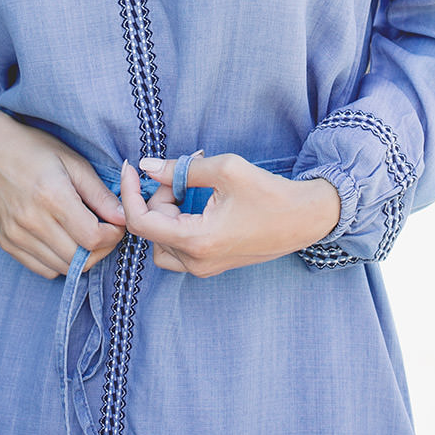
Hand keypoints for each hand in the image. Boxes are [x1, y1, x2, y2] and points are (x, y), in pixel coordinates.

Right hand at [0, 109, 125, 279]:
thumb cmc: (33, 149)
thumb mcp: (73, 162)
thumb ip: (99, 193)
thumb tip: (123, 217)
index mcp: (52, 197)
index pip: (93, 238)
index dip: (113, 235)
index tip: (116, 223)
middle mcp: (32, 221)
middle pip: (81, 259)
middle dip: (102, 249)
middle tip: (106, 231)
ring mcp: (16, 236)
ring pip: (63, 269)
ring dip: (82, 258)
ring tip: (86, 234)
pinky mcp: (7, 243)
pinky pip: (43, 269)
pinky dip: (60, 262)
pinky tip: (64, 240)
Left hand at [119, 152, 340, 276]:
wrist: (305, 219)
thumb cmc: (269, 193)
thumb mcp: (225, 169)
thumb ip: (181, 168)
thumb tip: (147, 166)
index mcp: (197, 241)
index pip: (141, 221)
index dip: (129, 192)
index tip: (131, 167)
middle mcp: (196, 262)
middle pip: (151, 228)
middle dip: (158, 195)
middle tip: (186, 170)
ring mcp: (204, 268)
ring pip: (160, 241)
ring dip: (166, 212)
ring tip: (191, 188)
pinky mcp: (212, 265)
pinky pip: (177, 247)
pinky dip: (177, 223)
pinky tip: (197, 202)